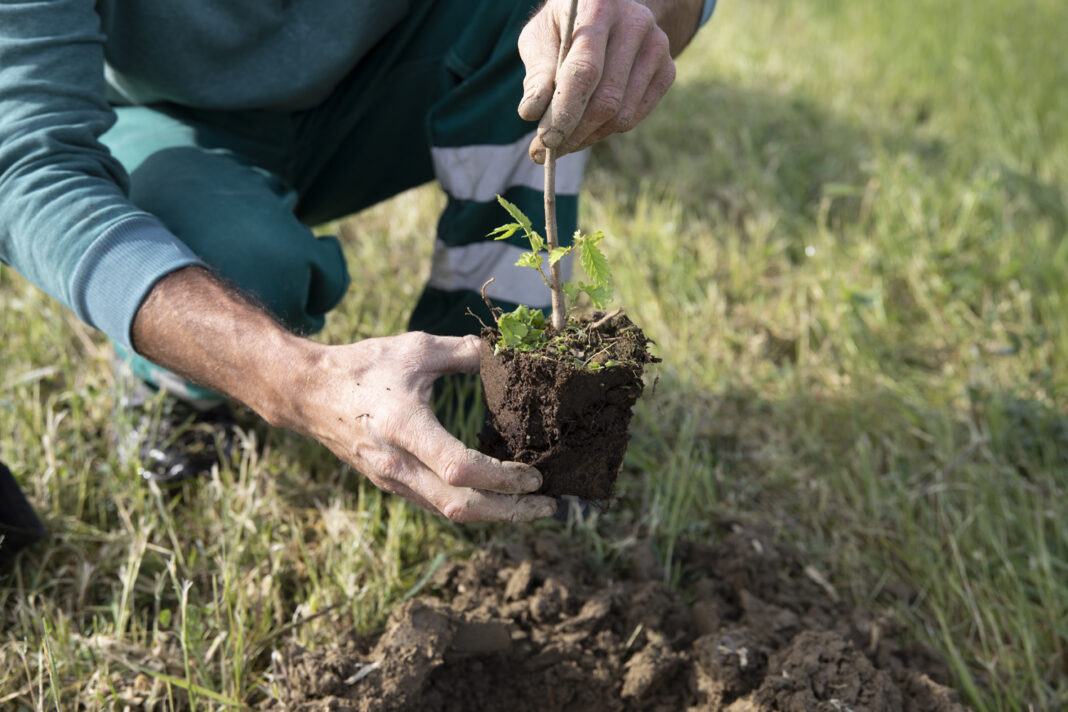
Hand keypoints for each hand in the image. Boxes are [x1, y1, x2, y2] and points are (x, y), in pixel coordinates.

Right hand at [132, 268, 554, 522]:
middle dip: (510, 512)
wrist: (308, 393)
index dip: (503, 479)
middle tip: (549, 506)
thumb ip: (467, 352)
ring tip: (532, 506)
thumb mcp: (416, 348)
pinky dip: (473, 506)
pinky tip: (498, 498)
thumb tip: (510, 354)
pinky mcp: (392, 484)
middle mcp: (398, 464)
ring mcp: (393, 480)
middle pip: (461, 508)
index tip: (536, 475)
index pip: (461, 469)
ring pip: (450, 513)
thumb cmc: (364, 366)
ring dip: (495, 515)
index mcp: (405, 428)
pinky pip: (438, 505)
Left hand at [518, 0, 676, 162]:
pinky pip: (634, 117)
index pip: (584, 71)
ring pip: (622, 115)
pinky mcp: (667, 70)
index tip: (546, 140)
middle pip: (606, 99)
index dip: (564, 111)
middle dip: (574, 132)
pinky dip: (605, 131)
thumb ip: (536, 73)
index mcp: (599, 7)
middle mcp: (635, 23)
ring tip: (563, 140)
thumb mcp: (539, 37)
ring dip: (587, 137)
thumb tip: (532, 113)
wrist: (605, 11)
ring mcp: (657, 47)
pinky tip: (585, 127)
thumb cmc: (563, 27)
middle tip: (546, 150)